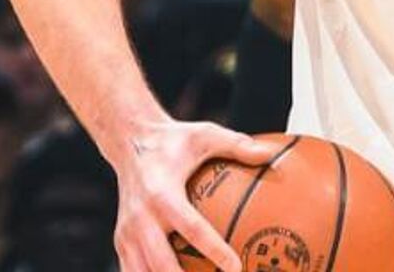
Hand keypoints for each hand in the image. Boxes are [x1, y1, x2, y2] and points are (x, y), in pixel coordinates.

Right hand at [112, 119, 280, 271]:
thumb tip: (271, 155)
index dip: (214, 250)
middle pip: (161, 263)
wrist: (130, 143)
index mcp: (163, 194)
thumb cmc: (174, 140)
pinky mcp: (121, 241)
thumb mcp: (205, 134)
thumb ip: (237, 145)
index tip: (235, 268)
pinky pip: (134, 271)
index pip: (191, 228)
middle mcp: (141, 218)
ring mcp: (127, 233)